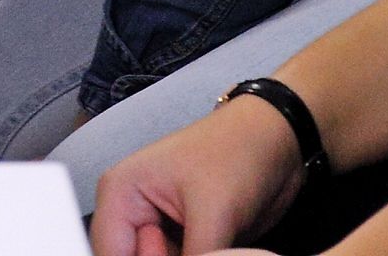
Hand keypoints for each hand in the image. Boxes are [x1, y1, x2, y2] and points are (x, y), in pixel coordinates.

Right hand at [90, 93, 307, 255]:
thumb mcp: (214, 214)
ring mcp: (157, 228)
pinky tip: (219, 249)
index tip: (182, 255)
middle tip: (206, 247)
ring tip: (216, 241)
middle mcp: (131, 213)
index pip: (109, 254)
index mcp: (120, 194)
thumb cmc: (238, 156)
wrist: (278, 142)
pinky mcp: (183, 240)